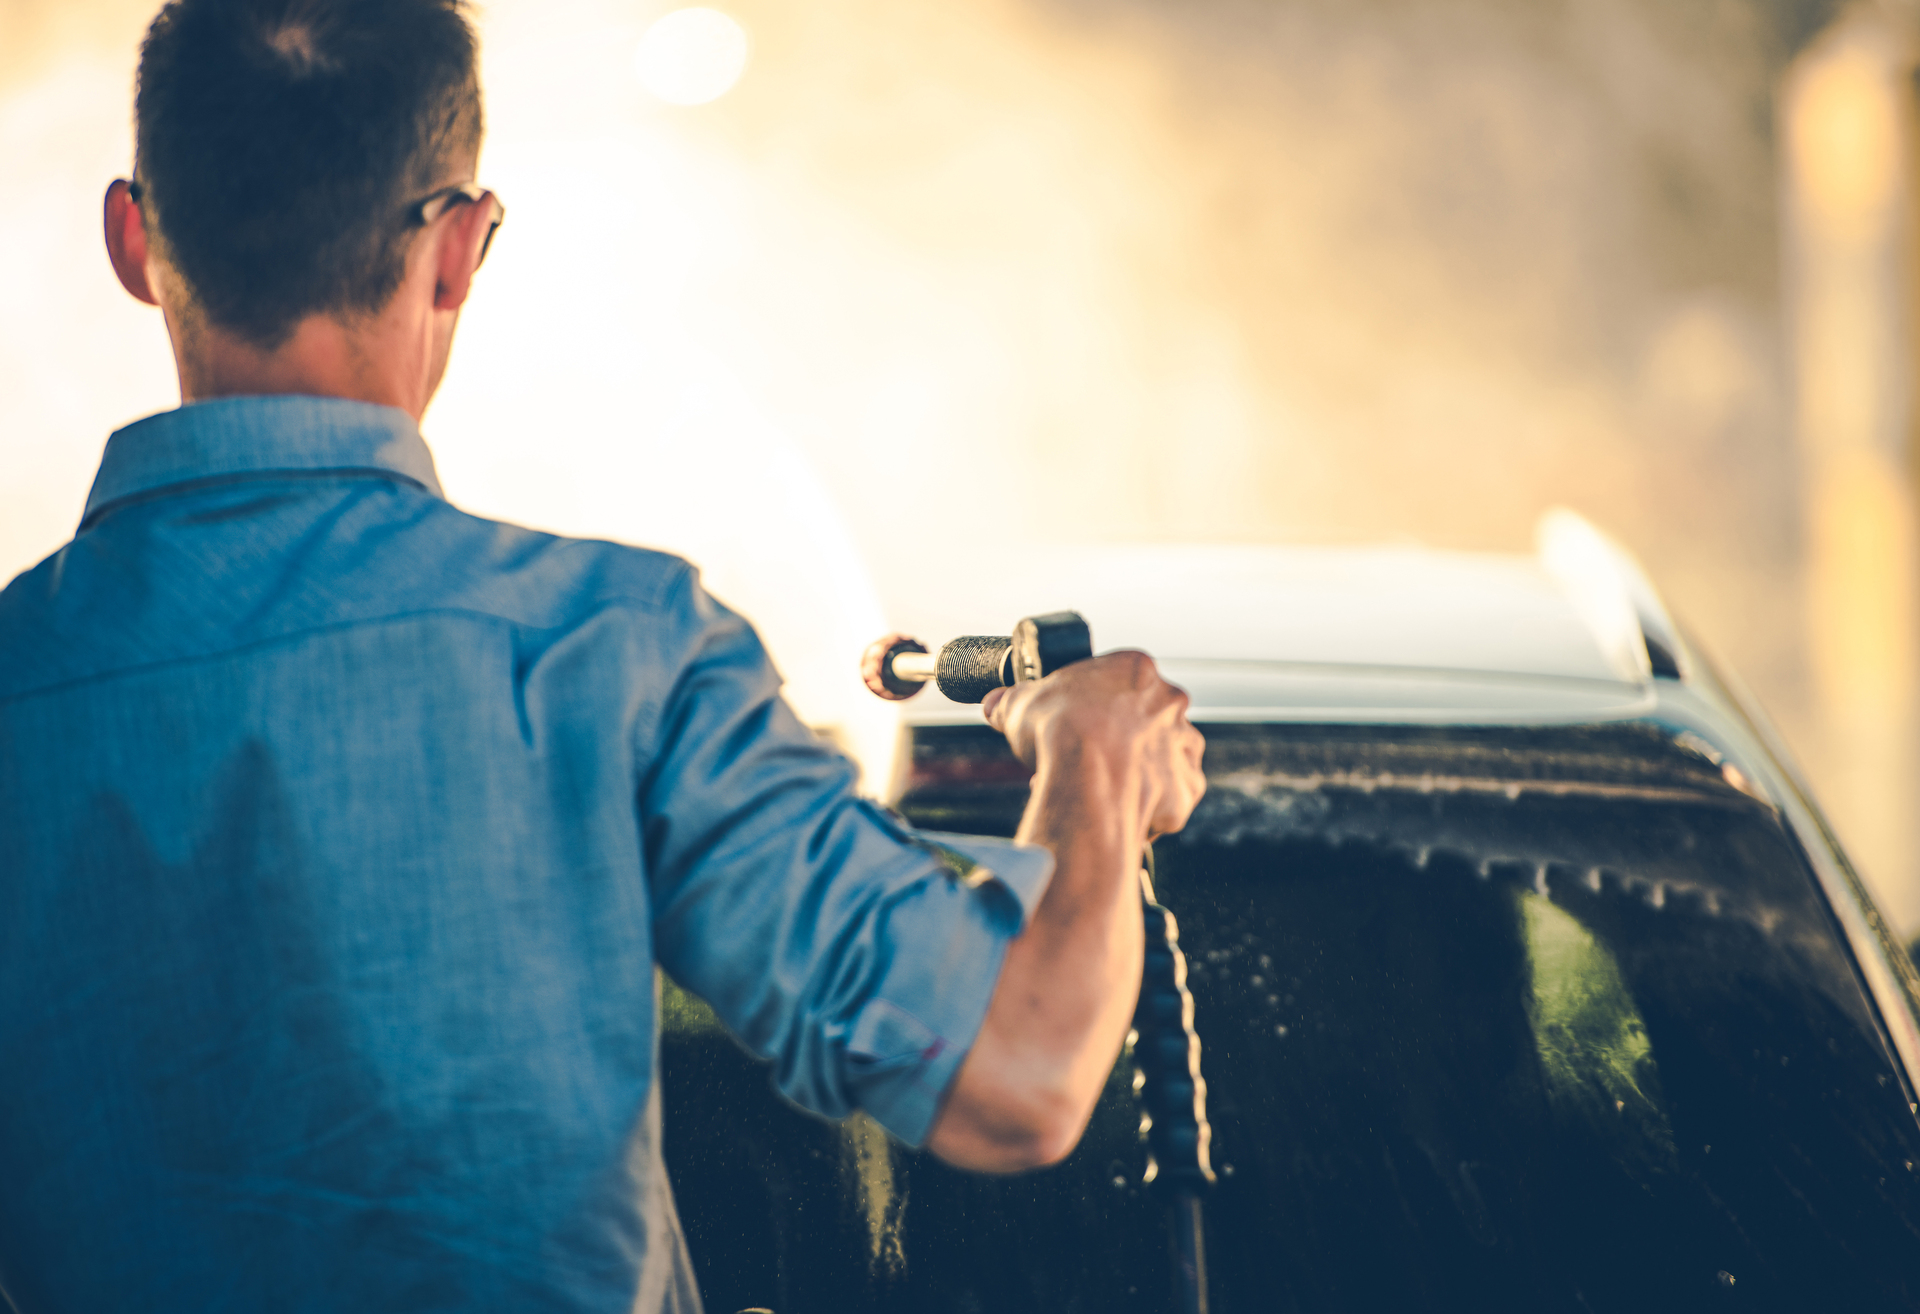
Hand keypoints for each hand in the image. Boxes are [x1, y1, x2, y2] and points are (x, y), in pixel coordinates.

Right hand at [981, 650, 1205, 841]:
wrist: (1088, 778)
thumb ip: (1011, 701)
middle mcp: (1169, 702)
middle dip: (1115, 740)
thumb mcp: (1019, 704)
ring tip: (1094, 790)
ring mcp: (1183, 744)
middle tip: (1082, 759)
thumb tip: (996, 704)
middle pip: (1143, 720)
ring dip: (1134, 772)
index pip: (1116, 684)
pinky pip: (1170, 797)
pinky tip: (1116, 809)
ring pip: (1161, 758)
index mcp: (1136, 670)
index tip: (1071, 726)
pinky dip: (1148, 806)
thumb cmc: (1060, 732)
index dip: (1088, 708)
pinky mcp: (1187, 787)